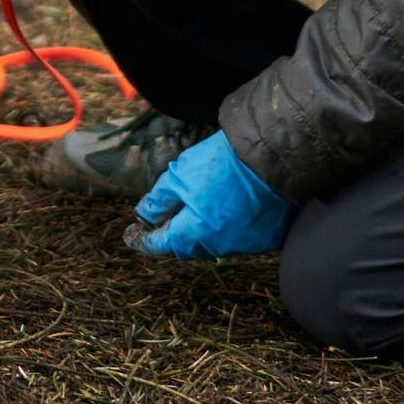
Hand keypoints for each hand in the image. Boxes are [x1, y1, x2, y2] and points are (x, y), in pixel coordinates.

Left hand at [128, 132, 292, 258]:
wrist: (271, 156)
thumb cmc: (222, 163)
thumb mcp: (180, 175)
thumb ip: (159, 199)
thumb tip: (144, 214)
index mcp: (194, 232)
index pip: (161, 244)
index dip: (143, 240)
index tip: (131, 235)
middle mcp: (219, 245)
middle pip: (187, 246)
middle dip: (173, 235)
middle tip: (162, 221)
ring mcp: (245, 244)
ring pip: (213, 244)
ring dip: (200, 232)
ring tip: (194, 213)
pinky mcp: (265, 237)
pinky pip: (239, 239)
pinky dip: (227, 229)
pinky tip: (225, 211)